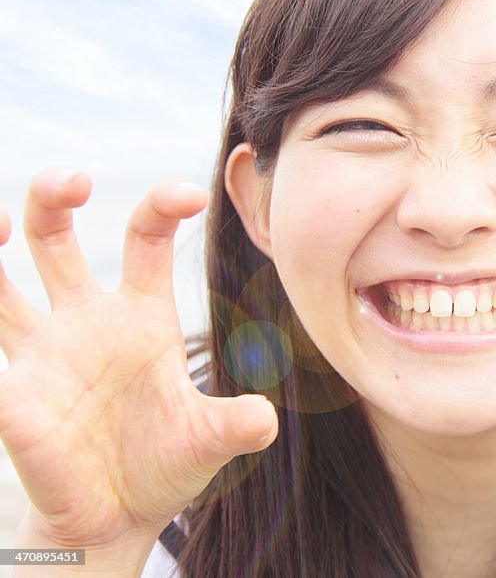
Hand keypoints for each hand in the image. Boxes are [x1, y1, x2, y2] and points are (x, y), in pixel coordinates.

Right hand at [0, 168, 277, 550]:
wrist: (118, 519)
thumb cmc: (165, 466)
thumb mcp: (209, 440)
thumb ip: (236, 424)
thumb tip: (265, 419)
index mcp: (140, 315)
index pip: (145, 239)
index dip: (163, 206)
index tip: (190, 194)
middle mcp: (86, 320)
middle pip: (58, 240)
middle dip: (54, 197)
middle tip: (74, 180)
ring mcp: (42, 353)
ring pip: (0, 283)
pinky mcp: (14, 393)